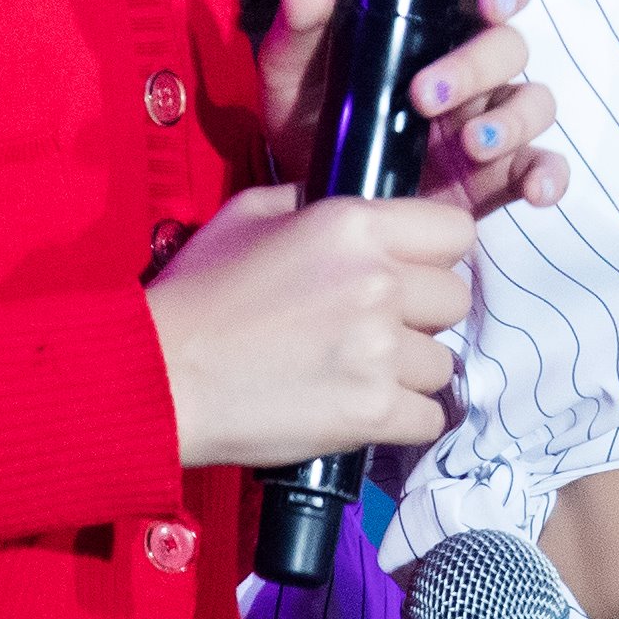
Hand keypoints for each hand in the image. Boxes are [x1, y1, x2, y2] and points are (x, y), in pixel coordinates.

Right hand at [146, 183, 473, 470]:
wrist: (161, 376)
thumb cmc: (199, 291)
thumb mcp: (251, 215)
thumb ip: (313, 200)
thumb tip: (360, 206)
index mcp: (356, 226)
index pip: (456, 231)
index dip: (436, 252)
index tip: (411, 270)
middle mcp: (380, 282)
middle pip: (455, 299)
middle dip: (423, 313)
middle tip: (377, 326)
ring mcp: (380, 352)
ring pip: (444, 363)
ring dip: (410, 370)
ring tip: (360, 372)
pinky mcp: (373, 412)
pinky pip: (429, 417)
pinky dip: (403, 418)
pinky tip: (363, 409)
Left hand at [259, 0, 569, 215]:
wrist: (306, 195)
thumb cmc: (308, 113)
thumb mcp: (292, 64)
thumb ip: (302, 12)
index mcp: (432, 25)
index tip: (490, 2)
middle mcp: (471, 68)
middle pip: (509, 47)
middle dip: (477, 66)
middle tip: (425, 95)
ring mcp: (487, 121)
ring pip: (533, 103)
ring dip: (513, 120)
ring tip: (471, 145)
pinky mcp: (493, 176)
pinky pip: (537, 167)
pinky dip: (548, 174)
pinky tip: (535, 189)